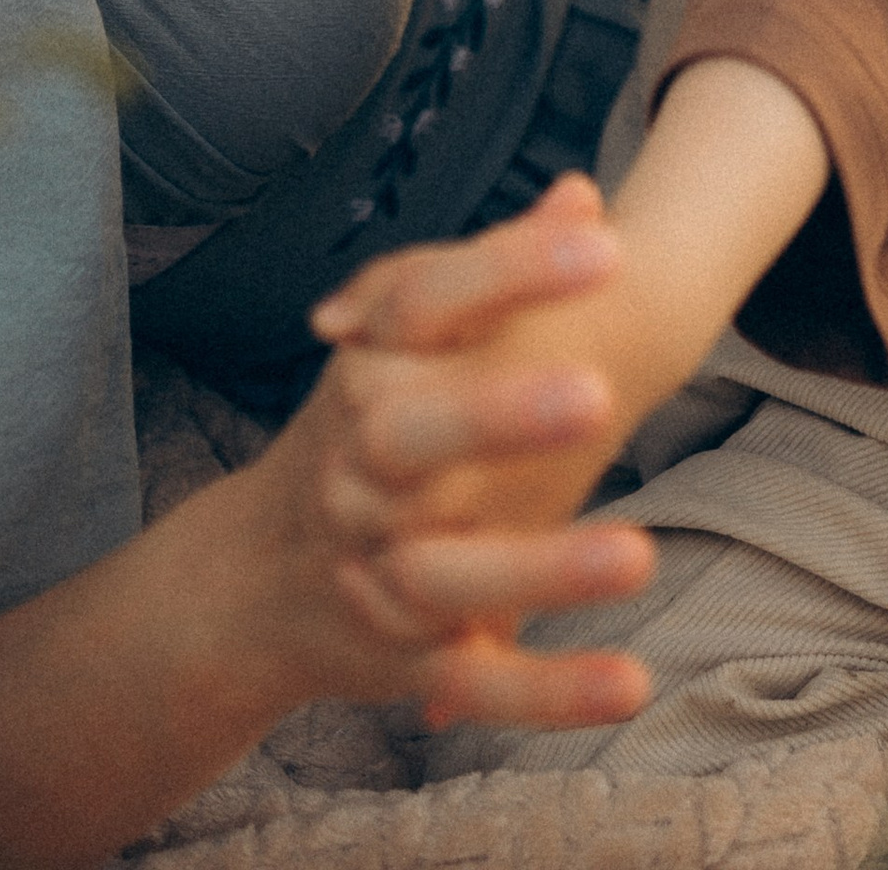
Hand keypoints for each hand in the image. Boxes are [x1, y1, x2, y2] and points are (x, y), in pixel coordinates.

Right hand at [235, 178, 654, 730]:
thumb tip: (584, 196)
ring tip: (640, 553)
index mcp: (365, 368)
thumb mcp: (407, 342)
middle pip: (408, 436)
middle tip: (598, 388)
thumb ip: (497, 270)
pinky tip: (633, 682)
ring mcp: (374, 569)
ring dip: (540, 567)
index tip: (604, 241)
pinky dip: (550, 691)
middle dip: (496, 414)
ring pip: (444, 573)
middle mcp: (357, 470)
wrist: (247, 579)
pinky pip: (476, 682)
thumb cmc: (361, 425)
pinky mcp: (406, 659)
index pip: (425, 303)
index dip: (510, 270)